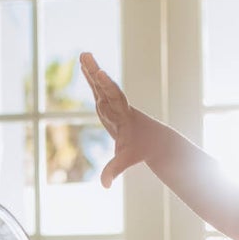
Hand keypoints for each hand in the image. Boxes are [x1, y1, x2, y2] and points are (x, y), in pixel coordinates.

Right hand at [79, 52, 149, 188]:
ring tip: (83, 54)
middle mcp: (118, 106)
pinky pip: (98, 88)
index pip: (114, 100)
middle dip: (96, 74)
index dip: (106, 87)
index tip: (99, 75)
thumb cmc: (141, 149)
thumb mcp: (127, 159)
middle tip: (88, 57)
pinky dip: (91, 77)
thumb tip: (105, 185)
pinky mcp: (109, 104)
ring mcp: (113, 104)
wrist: (155, 139)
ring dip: (91, 70)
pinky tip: (84, 65)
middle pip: (105, 87)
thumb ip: (114, 170)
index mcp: (123, 116)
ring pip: (101, 85)